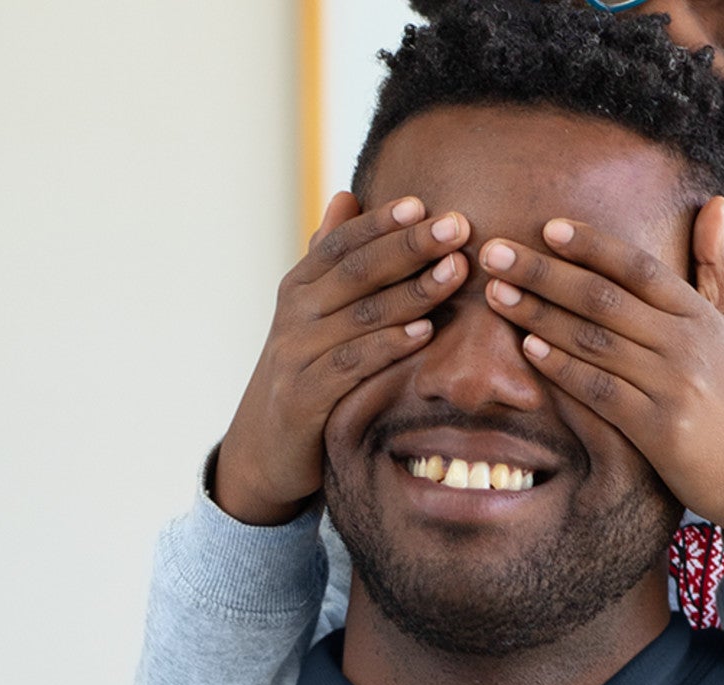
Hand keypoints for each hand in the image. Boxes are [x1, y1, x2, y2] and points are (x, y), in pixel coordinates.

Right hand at [213, 192, 472, 525]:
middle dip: (410, 246)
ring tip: (455, 271)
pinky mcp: (305, 397)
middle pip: (356, 270)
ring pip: (360, 315)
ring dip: (412, 292)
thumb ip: (330, 260)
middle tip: (458, 227)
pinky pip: (352, 366)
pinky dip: (388, 347)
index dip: (383, 222)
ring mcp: (297, 354)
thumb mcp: (313, 314)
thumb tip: (346, 196)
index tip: (426, 204)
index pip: (343, 242)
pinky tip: (425, 333)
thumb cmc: (305, 375)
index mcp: (300, 287)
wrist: (266, 449)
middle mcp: (295, 313)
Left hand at [477, 202, 723, 573]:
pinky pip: (600, 393)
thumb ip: (719, 266)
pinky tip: (529, 350)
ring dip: (539, 316)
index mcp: (699, 314)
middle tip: (493, 253)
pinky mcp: (659, 430)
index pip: (638, 267)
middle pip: (604, 298)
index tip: (548, 228)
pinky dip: (563, 370)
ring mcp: (672, 386)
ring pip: (595, 342)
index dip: (592, 245)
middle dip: (543, 273)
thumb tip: (714, 204)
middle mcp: (686, 344)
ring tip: (497, 295)